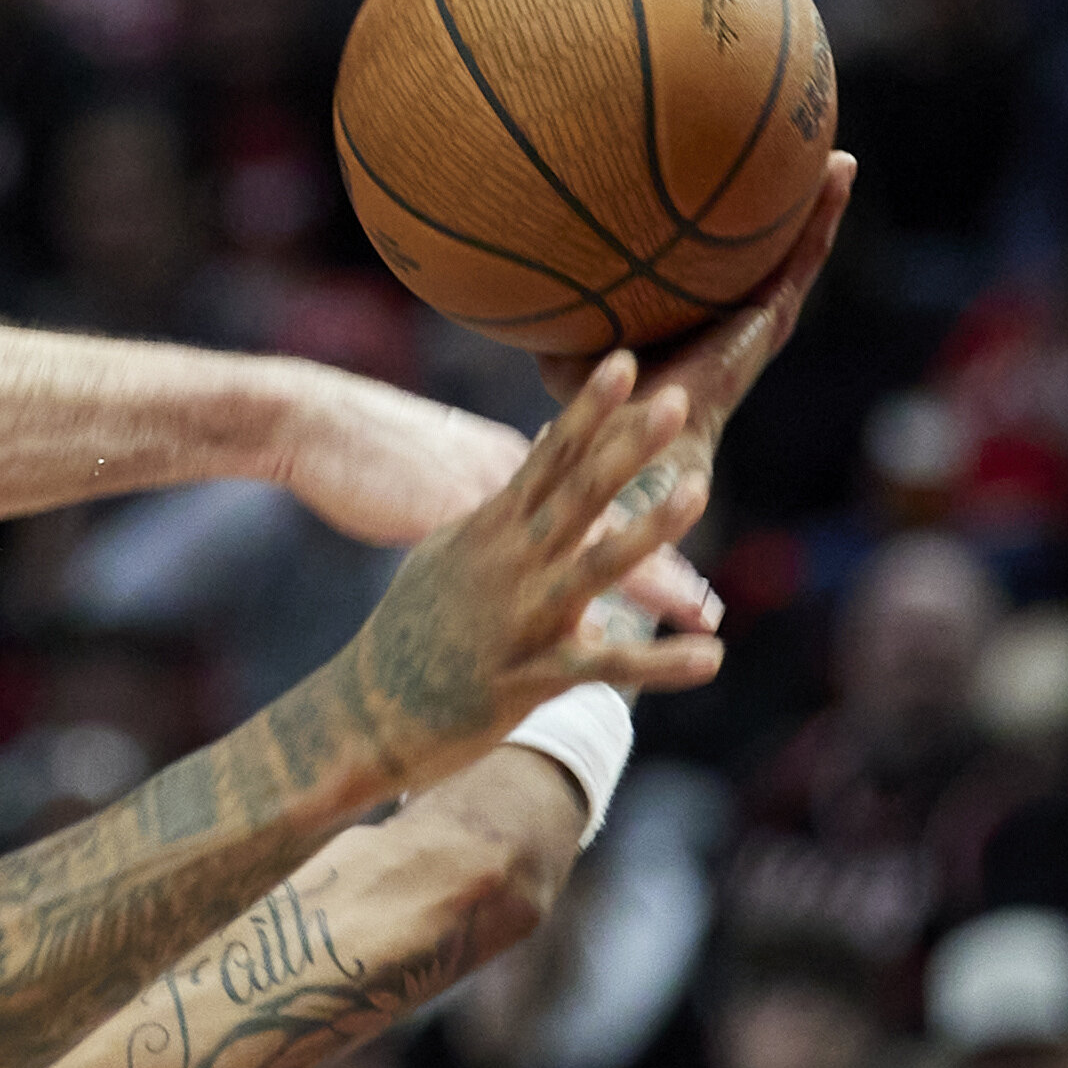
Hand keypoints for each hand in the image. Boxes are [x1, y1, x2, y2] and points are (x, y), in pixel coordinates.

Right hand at [342, 352, 719, 779]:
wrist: (356, 705)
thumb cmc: (397, 634)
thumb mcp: (439, 559)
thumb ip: (490, 524)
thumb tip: (517, 491)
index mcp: (488, 528)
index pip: (548, 458)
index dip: (589, 411)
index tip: (627, 363)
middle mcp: (506, 560)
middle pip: (576, 490)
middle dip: (626, 444)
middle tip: (674, 399)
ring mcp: (518, 612)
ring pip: (594, 561)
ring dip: (650, 528)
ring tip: (700, 492)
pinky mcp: (527, 671)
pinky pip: (605, 665)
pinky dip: (660, 662)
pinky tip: (711, 658)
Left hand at [528, 150, 859, 470]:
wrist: (635, 444)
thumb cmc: (598, 408)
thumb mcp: (569, 352)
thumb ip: (557, 315)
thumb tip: (517, 276)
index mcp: (694, 325)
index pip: (715, 273)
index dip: (725, 236)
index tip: (725, 183)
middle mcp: (730, 321)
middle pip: (764, 257)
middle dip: (784, 212)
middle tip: (802, 155)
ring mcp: (754, 320)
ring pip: (794, 254)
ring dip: (817, 207)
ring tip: (837, 159)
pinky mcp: (768, 319)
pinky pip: (800, 261)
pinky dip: (820, 219)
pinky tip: (835, 176)